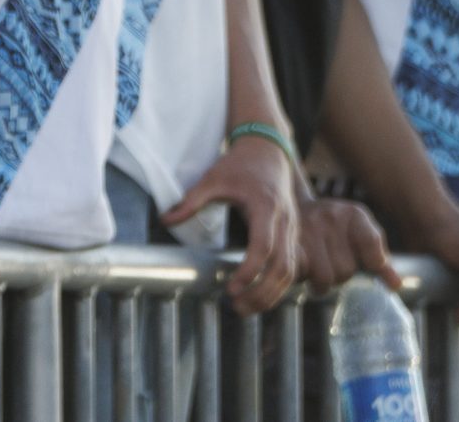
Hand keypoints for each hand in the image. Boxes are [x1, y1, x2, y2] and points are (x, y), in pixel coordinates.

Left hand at [165, 136, 299, 313]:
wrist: (268, 150)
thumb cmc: (240, 164)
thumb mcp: (212, 179)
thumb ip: (190, 201)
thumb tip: (165, 220)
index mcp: (266, 208)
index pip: (263, 248)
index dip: (249, 271)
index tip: (231, 288)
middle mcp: (285, 222)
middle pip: (281, 268)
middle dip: (261, 292)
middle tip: (236, 307)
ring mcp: (293, 230)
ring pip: (290, 271)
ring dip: (271, 294)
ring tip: (246, 308)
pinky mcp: (293, 235)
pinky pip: (292, 267)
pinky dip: (279, 286)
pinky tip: (259, 295)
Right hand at [298, 193, 399, 293]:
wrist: (294, 206)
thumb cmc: (333, 227)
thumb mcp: (360, 233)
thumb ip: (378, 257)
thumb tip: (396, 285)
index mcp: (354, 214)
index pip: (372, 248)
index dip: (372, 261)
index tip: (368, 261)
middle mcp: (330, 216)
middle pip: (346, 270)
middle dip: (340, 273)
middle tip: (331, 260)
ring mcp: (307, 229)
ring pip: (325, 278)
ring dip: (322, 281)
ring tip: (317, 266)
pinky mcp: (288, 243)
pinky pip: (303, 274)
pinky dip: (305, 278)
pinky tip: (304, 269)